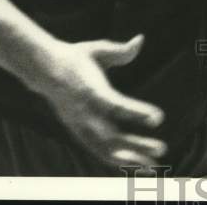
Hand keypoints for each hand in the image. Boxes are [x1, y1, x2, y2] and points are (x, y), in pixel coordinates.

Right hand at [33, 34, 167, 168]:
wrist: (43, 69)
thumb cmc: (76, 58)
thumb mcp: (97, 50)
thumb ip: (120, 51)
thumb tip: (140, 39)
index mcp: (90, 90)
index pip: (116, 106)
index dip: (137, 114)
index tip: (158, 119)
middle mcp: (83, 113)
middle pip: (112, 136)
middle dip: (137, 146)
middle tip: (163, 149)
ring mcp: (79, 125)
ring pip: (104, 149)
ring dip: (130, 159)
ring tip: (153, 166)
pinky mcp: (77, 132)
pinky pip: (98, 150)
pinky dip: (116, 160)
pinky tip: (136, 165)